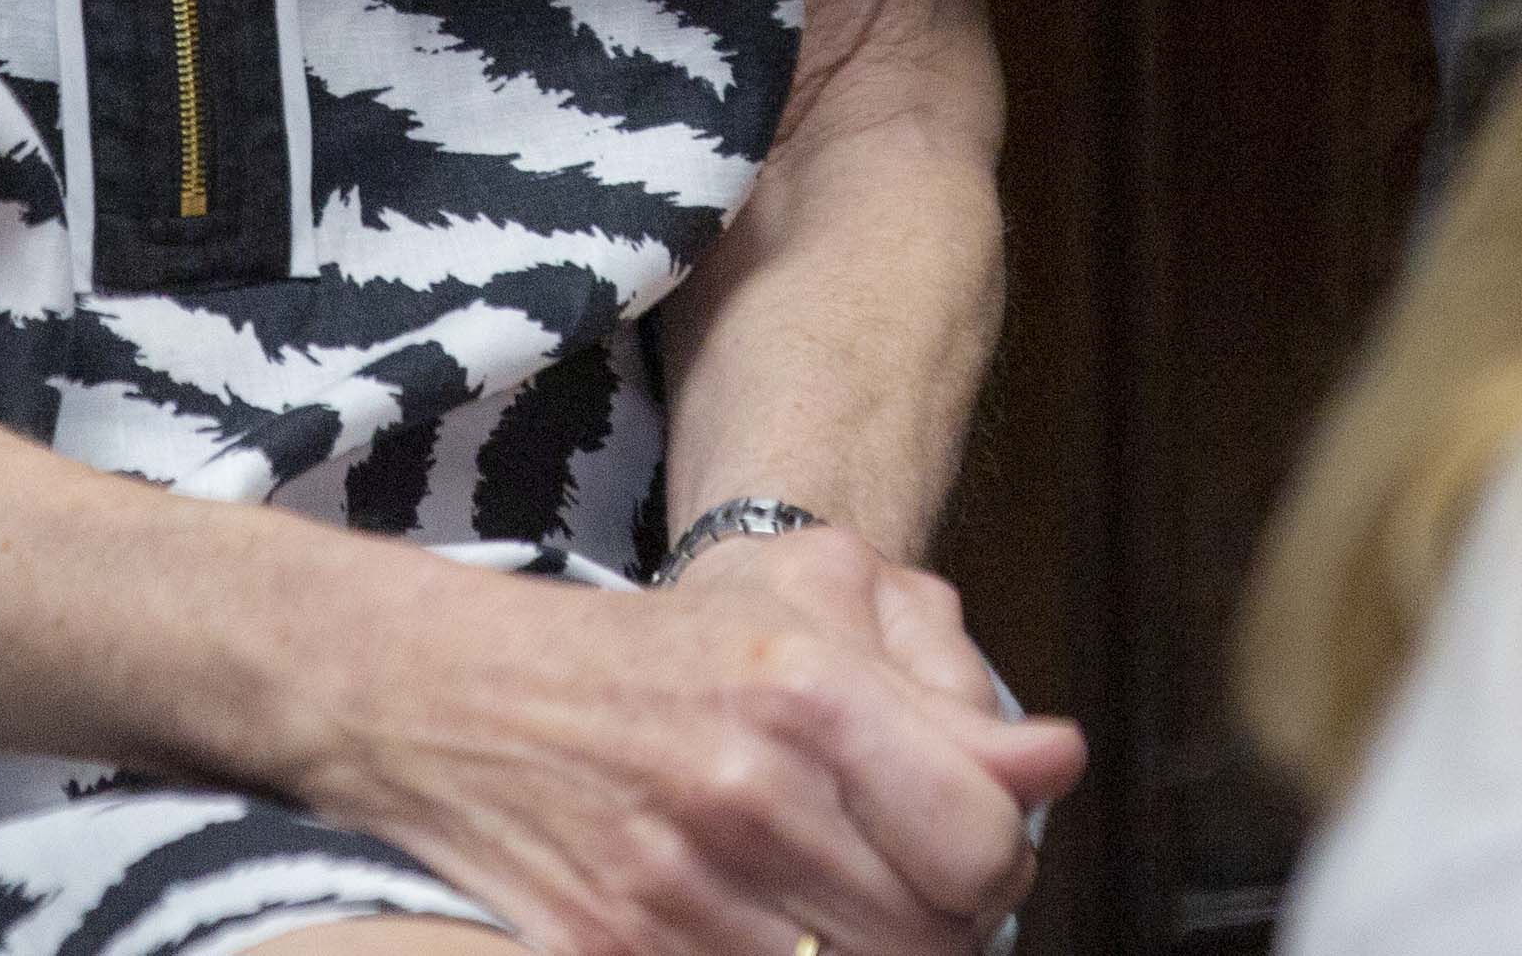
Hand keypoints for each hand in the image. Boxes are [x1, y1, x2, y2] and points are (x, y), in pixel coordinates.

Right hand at [279, 544, 1080, 955]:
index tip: (975, 839)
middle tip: (909, 877)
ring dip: (870, 951)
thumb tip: (1054, 761)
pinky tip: (772, 929)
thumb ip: (946, 685)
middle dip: (943, 915)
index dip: (998, 854)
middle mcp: (747, 793)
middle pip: (934, 934)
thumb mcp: (812, 601)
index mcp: (808, 688)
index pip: (984, 842)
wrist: (467, 700)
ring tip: (837, 900)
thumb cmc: (665, 647)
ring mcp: (679, 890)